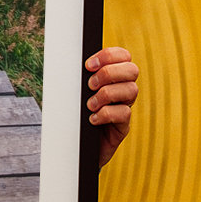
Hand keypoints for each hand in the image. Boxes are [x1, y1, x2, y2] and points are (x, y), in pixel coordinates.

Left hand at [85, 46, 138, 167]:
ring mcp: (125, 107)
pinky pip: (124, 113)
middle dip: (108, 73)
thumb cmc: (75, 115)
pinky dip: (106, 114)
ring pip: (131, 90)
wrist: (76, 146)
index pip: (123, 56)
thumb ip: (80, 77)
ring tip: (90, 105)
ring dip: (106, 94)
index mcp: (113, 77)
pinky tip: (92, 119)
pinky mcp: (123, 126)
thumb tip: (68, 61)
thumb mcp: (76, 93)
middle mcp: (123, 90)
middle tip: (90, 85)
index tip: (88, 65)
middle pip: (132, 70)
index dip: (109, 55)